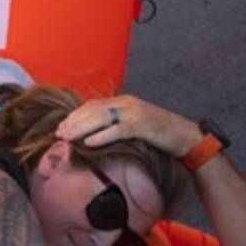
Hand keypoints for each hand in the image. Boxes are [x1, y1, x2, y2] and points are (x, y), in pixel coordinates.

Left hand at [56, 94, 201, 157]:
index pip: (94, 105)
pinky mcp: (143, 126)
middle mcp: (128, 103)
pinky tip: (88, 143)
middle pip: (94, 110)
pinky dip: (102, 136)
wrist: (186, 137)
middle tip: (58, 134)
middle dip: (74, 122)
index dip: (76, 115)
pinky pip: (118, 130)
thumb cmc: (160, 135)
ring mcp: (136, 113)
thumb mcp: (135, 126)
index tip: (61, 127)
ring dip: (81, 128)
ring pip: (102, 118)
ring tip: (67, 138)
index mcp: (125, 102)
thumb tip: (94, 136)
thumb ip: (117, 126)